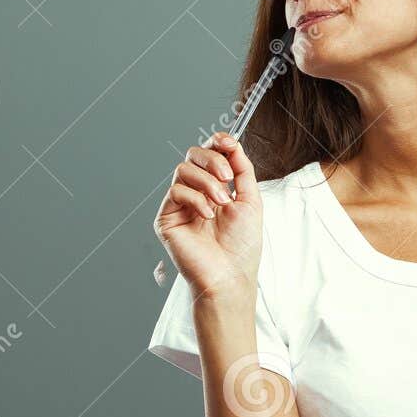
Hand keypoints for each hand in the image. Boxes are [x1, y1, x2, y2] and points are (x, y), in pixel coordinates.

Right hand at [153, 133, 261, 299]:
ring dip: (207, 181)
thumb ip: (242, 169)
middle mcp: (196, 193)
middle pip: (193, 155)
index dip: (216, 143)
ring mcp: (180, 205)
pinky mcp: (166, 218)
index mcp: (216, 187)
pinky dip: (195, 198)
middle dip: (212, 159)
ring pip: (183, 170)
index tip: (228, 142)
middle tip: (227, 177)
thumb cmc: (242, 246)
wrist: (231, 275)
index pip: (210, 155)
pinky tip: (207, 215)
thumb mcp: (250, 200)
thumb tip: (233, 144)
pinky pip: (175, 191)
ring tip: (221, 202)